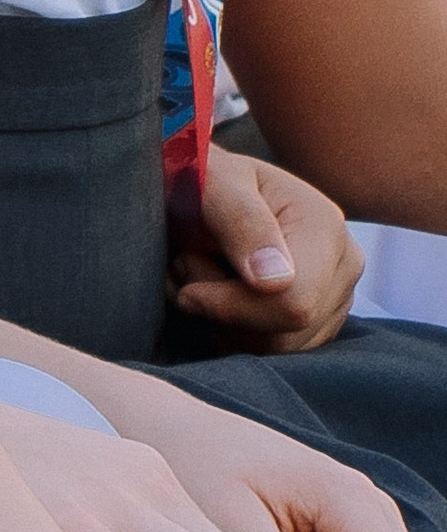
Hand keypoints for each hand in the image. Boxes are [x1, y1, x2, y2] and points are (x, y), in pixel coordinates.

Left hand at [170, 149, 361, 348]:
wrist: (207, 187)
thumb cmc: (203, 177)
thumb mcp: (213, 183)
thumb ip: (241, 224)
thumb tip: (275, 284)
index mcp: (325, 227)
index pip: (294, 304)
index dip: (231, 308)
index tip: (187, 288)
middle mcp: (344, 265)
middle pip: (283, 335)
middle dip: (220, 314)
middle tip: (187, 269)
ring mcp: (337, 297)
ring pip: (274, 351)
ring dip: (219, 324)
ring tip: (198, 276)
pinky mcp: (318, 322)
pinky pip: (272, 354)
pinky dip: (230, 334)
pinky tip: (213, 297)